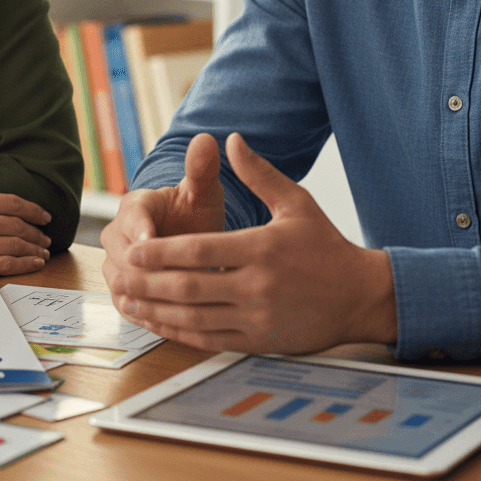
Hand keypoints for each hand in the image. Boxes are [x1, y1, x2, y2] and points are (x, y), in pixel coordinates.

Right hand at [0, 161, 51, 281]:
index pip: (13, 203)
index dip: (34, 210)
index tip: (45, 216)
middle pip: (18, 225)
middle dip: (37, 232)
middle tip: (47, 237)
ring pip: (16, 245)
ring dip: (35, 249)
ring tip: (44, 252)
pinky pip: (6, 264)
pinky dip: (25, 264)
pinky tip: (34, 264)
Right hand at [101, 133, 223, 306]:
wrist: (185, 238)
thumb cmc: (194, 212)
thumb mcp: (202, 191)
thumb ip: (202, 168)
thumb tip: (206, 139)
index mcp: (134, 206)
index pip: (131, 219)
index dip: (142, 232)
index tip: (153, 242)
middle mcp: (116, 235)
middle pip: (123, 257)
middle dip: (152, 271)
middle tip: (182, 284)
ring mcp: (114, 264)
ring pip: (122, 284)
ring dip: (149, 295)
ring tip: (180, 304)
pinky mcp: (120, 290)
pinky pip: (127, 305)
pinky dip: (147, 313)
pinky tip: (171, 319)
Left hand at [108, 133, 397, 353]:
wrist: (361, 296)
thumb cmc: (326, 246)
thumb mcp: (296, 202)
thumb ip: (258, 173)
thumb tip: (231, 139)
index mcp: (262, 248)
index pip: (200, 251)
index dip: (162, 252)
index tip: (134, 248)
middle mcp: (257, 286)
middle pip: (190, 287)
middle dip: (149, 282)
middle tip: (119, 274)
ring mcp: (258, 318)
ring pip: (195, 318)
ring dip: (156, 311)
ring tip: (127, 300)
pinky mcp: (261, 341)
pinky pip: (211, 339)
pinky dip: (179, 333)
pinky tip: (158, 323)